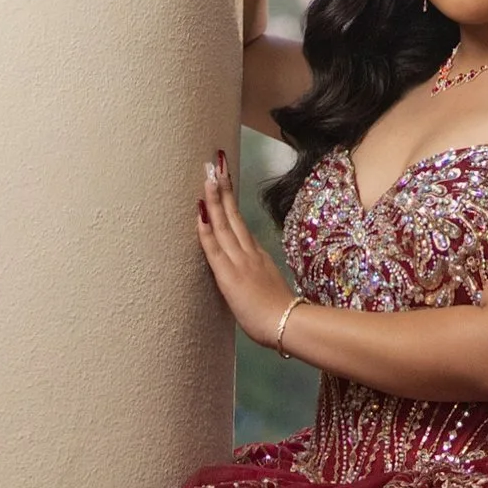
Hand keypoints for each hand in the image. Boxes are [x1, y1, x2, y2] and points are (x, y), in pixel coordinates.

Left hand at [197, 152, 301, 344]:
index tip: (224, 179)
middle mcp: (249, 253)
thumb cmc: (281, 316)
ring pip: (224, 224)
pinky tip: (199, 210)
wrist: (288, 325)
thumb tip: (256, 275)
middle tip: (216, 163)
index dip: (230, 201)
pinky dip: (206, 228)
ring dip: (215, 198)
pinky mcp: (229, 275)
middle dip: (223, 188)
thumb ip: (261, 277)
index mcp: (257, 256)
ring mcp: (240, 261)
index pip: (239, 224)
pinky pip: (214, 247)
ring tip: (208, 175)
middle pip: (233, 215)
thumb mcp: (271, 289)